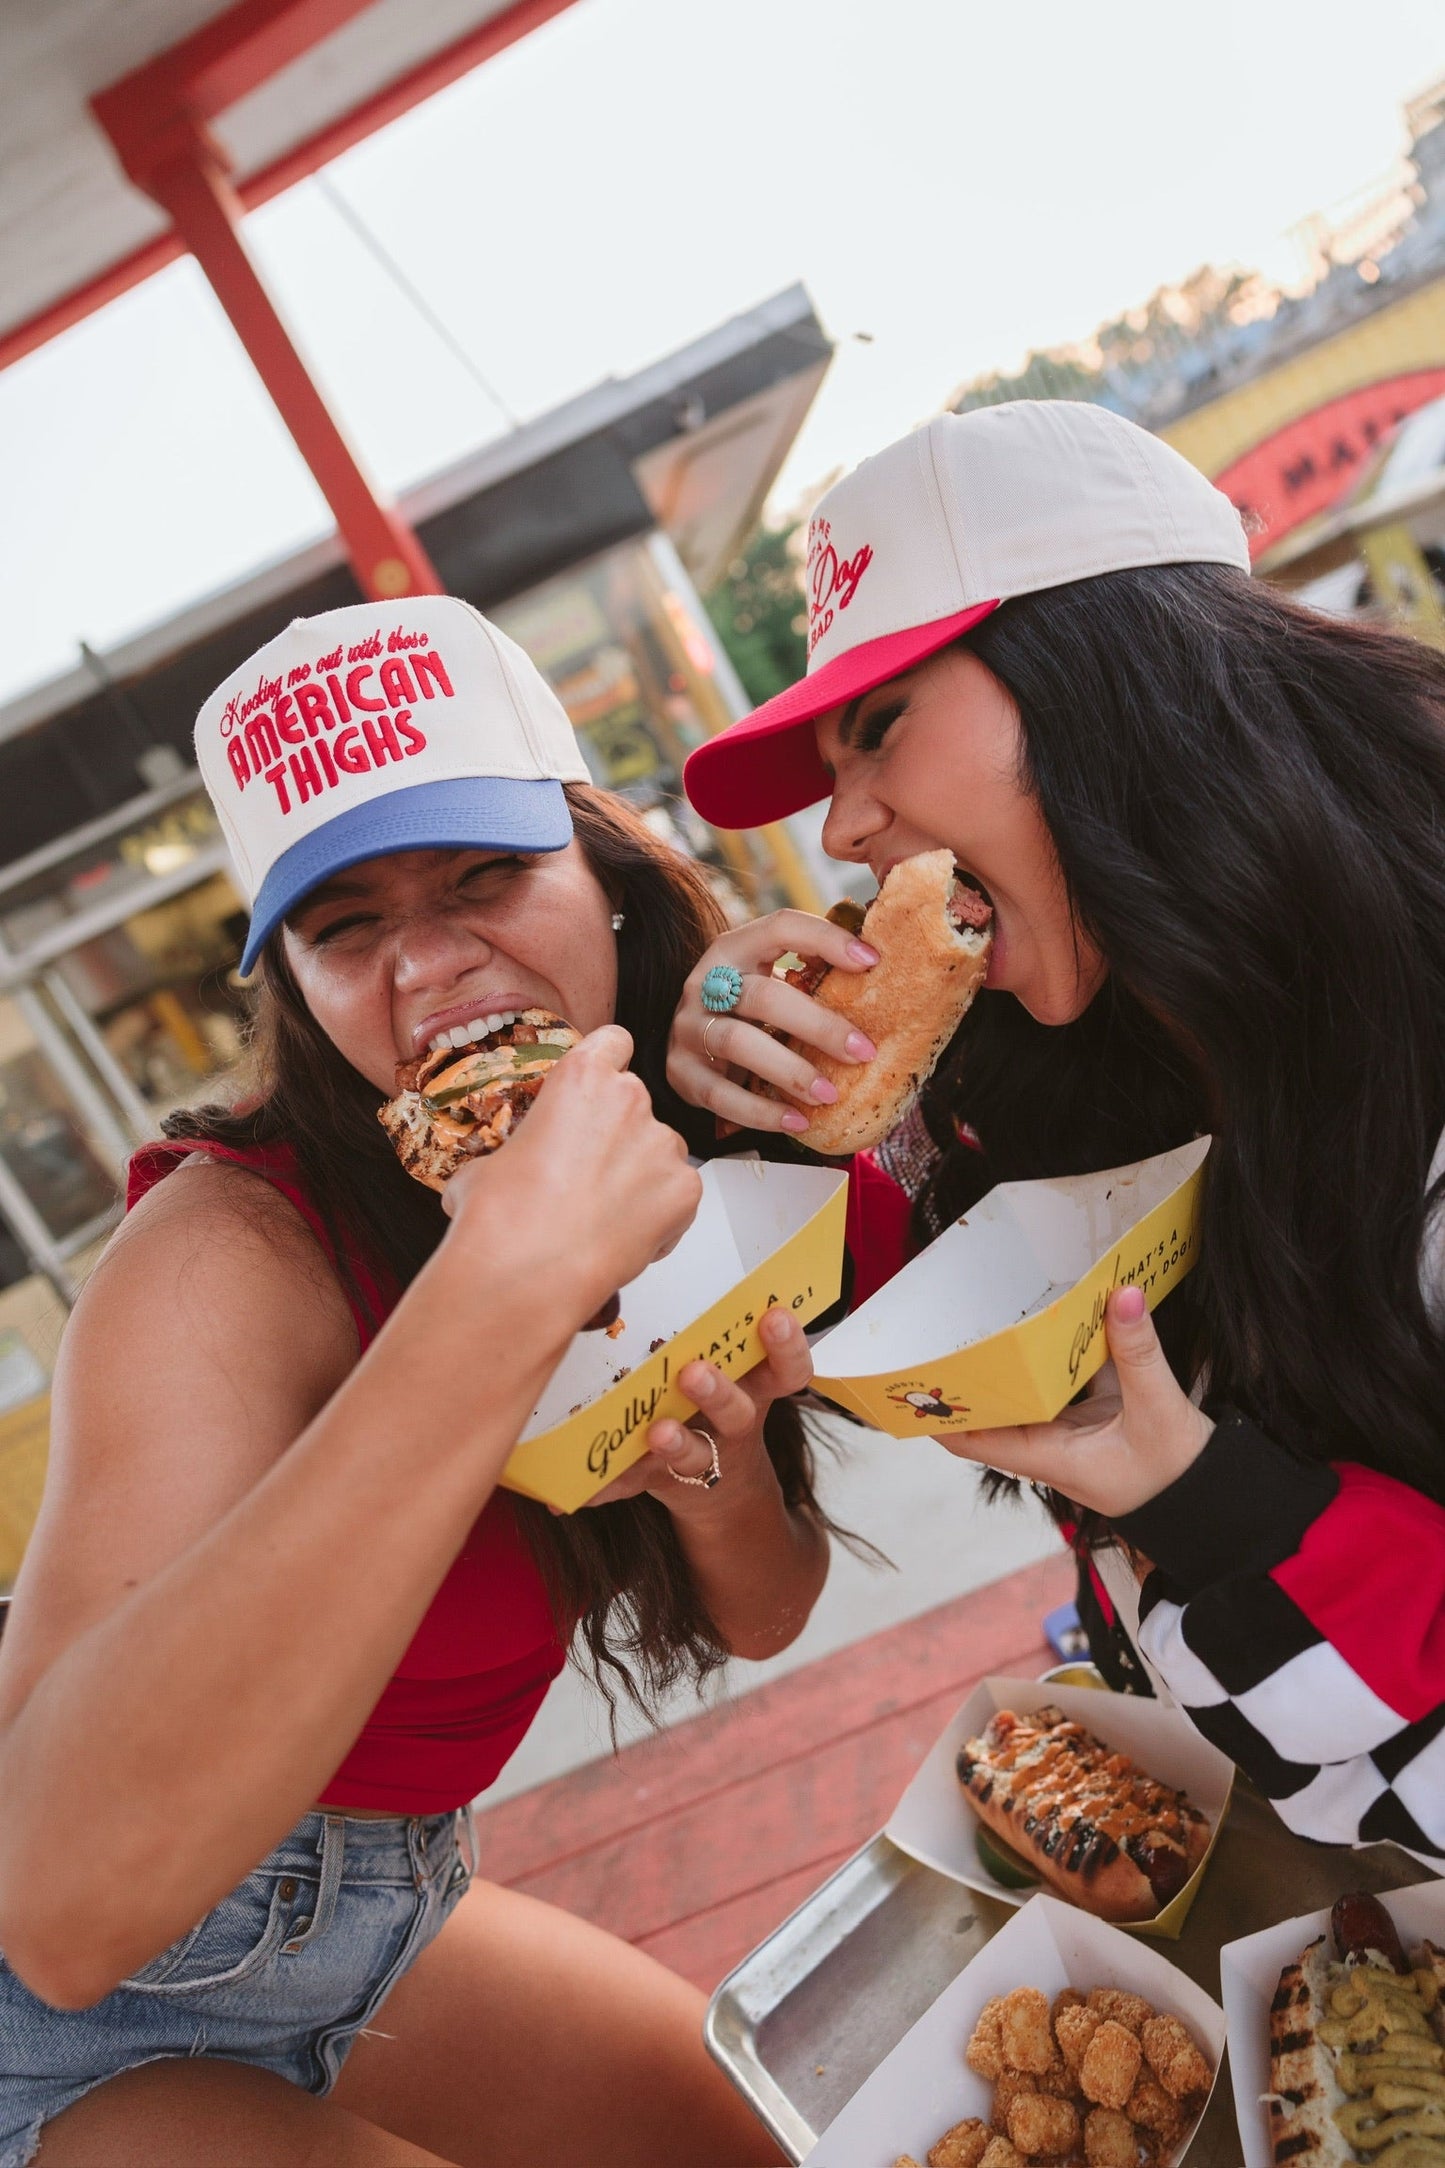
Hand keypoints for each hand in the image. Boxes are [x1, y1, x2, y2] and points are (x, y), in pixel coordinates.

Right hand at [440, 1027, 701, 1315]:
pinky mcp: (686, 1189)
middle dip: (618, 1134)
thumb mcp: (485, 1166)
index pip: (614, 1041)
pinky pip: (678, 1195)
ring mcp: (663, 1144)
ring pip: (660, 1150)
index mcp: (581, 1077)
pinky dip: (660, 1215)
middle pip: (636, 1104)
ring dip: (641, 1174)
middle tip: (587, 1174)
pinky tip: (622, 1237)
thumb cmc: (502, 1216)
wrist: (527, 1272)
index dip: (609, 1063)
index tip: (602, 1088)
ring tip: (603, 1214)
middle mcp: (630, 1099)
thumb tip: (501, 1175)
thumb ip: (515, 1153)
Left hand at [583, 1306, 813, 1516]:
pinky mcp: (662, 1482)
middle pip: (738, 1412)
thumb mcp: (734, 1370)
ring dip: (676, 1442)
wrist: (722, 1494)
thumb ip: (716, 1330)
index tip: (774, 1315)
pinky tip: (579, 1491)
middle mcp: (734, 1425)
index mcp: (754, 1389)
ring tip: (657, 1431)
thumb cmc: (718, 1404)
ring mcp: (701, 1458)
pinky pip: (632, 1484)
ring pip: (695, 1454)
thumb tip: (667, 1248)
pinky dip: (606, 1486)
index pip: (787, 1370)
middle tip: (695, 1372)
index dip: (787, 1346)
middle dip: (718, 1392)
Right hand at [667, 911, 877, 1135]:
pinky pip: (720, 1095)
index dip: (825, 940)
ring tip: (829, 1094)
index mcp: (734, 949)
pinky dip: (761, 1111)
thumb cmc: (747, 1011)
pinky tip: (797, 1121)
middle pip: (762, 996)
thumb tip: (881, 978)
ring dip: (790, 1071)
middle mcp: (705, 982)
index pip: (780, 927)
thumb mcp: (769, 982)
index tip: (872, 962)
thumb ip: (809, 977)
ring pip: (738, 1043)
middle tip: (862, 1051)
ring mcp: (688, 1027)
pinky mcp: (680, 1072)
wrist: (686, 1044)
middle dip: (818, 1025)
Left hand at [939, 1286, 1212, 1518]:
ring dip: (1015, 1354)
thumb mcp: (1160, 1413)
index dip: (937, 1412)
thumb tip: (1121, 1295)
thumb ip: (1138, 1353)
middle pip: (994, 1404)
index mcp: (1049, 1457)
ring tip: (991, 1305)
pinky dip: (1058, 1348)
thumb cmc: (1182, 1480)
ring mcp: (1074, 1428)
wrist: (1221, 1508)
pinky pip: (1067, 1374)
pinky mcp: (1101, 1412)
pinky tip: (1055, 1310)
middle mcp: (1051, 1443)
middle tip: (949, 1319)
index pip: (972, 1438)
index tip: (909, 1378)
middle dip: (972, 1369)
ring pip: (1030, 1385)